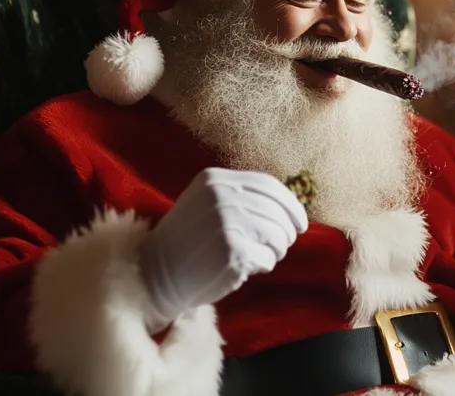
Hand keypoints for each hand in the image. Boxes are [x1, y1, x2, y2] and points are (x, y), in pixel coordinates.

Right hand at [138, 167, 308, 331]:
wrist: (154, 273)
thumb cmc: (187, 242)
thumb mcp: (206, 204)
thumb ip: (240, 197)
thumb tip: (289, 207)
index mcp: (215, 180)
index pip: (269, 186)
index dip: (291, 205)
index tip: (300, 223)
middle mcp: (222, 196)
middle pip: (277, 212)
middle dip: (285, 232)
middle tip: (278, 246)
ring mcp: (228, 223)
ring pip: (278, 236)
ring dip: (274, 251)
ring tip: (255, 256)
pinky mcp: (233, 252)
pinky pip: (268, 258)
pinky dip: (263, 265)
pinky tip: (244, 267)